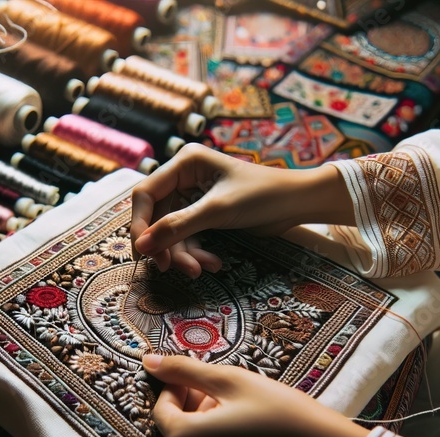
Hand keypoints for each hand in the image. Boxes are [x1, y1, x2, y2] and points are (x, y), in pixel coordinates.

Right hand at [130, 144, 353, 277]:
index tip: (143, 252)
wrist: (298, 203)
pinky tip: (213, 264)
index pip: (145, 194)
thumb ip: (178, 227)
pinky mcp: (206, 214)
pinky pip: (189, 237)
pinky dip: (197, 253)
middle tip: (169, 268)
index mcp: (184, 163)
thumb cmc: (262, 195)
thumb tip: (142, 246)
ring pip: (172, 231)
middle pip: (157, 216)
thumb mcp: (217, 210)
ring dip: (184, 254)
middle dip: (165, 244)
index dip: (140, 224)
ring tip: (200, 270)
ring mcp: (195, 197)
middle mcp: (185, 177)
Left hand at [146, 354, 368, 436]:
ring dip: (206, 425)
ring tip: (239, 409)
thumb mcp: (229, 380)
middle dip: (192, 406)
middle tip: (224, 390)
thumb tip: (148, 361)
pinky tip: (246, 433)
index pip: (161, 409)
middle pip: (177, 429)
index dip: (177, 387)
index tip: (201, 377)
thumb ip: (184, 370)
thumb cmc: (279, 411)